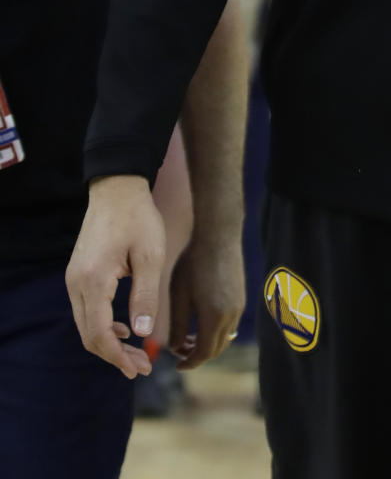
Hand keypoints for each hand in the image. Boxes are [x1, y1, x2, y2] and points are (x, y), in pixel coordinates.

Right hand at [66, 175, 165, 379]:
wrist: (117, 188)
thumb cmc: (138, 218)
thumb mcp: (151, 256)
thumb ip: (146, 295)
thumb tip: (142, 334)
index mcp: (94, 280)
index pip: (99, 334)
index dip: (118, 357)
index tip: (140, 368)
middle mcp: (77, 283)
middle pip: (89, 336)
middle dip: (115, 356)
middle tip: (143, 366)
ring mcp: (74, 279)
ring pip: (86, 325)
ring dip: (110, 343)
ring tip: (137, 353)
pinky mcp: (78, 274)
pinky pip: (86, 310)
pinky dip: (104, 326)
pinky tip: (125, 329)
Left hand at [168, 231, 244, 368]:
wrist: (218, 235)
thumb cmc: (193, 263)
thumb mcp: (178, 296)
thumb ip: (175, 325)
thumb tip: (174, 348)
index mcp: (213, 318)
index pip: (202, 354)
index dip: (188, 364)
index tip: (176, 366)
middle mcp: (231, 316)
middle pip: (215, 349)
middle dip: (197, 355)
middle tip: (179, 352)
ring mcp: (239, 306)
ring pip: (224, 337)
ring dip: (207, 343)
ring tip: (188, 336)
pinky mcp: (241, 297)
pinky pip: (229, 324)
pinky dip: (215, 330)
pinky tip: (201, 318)